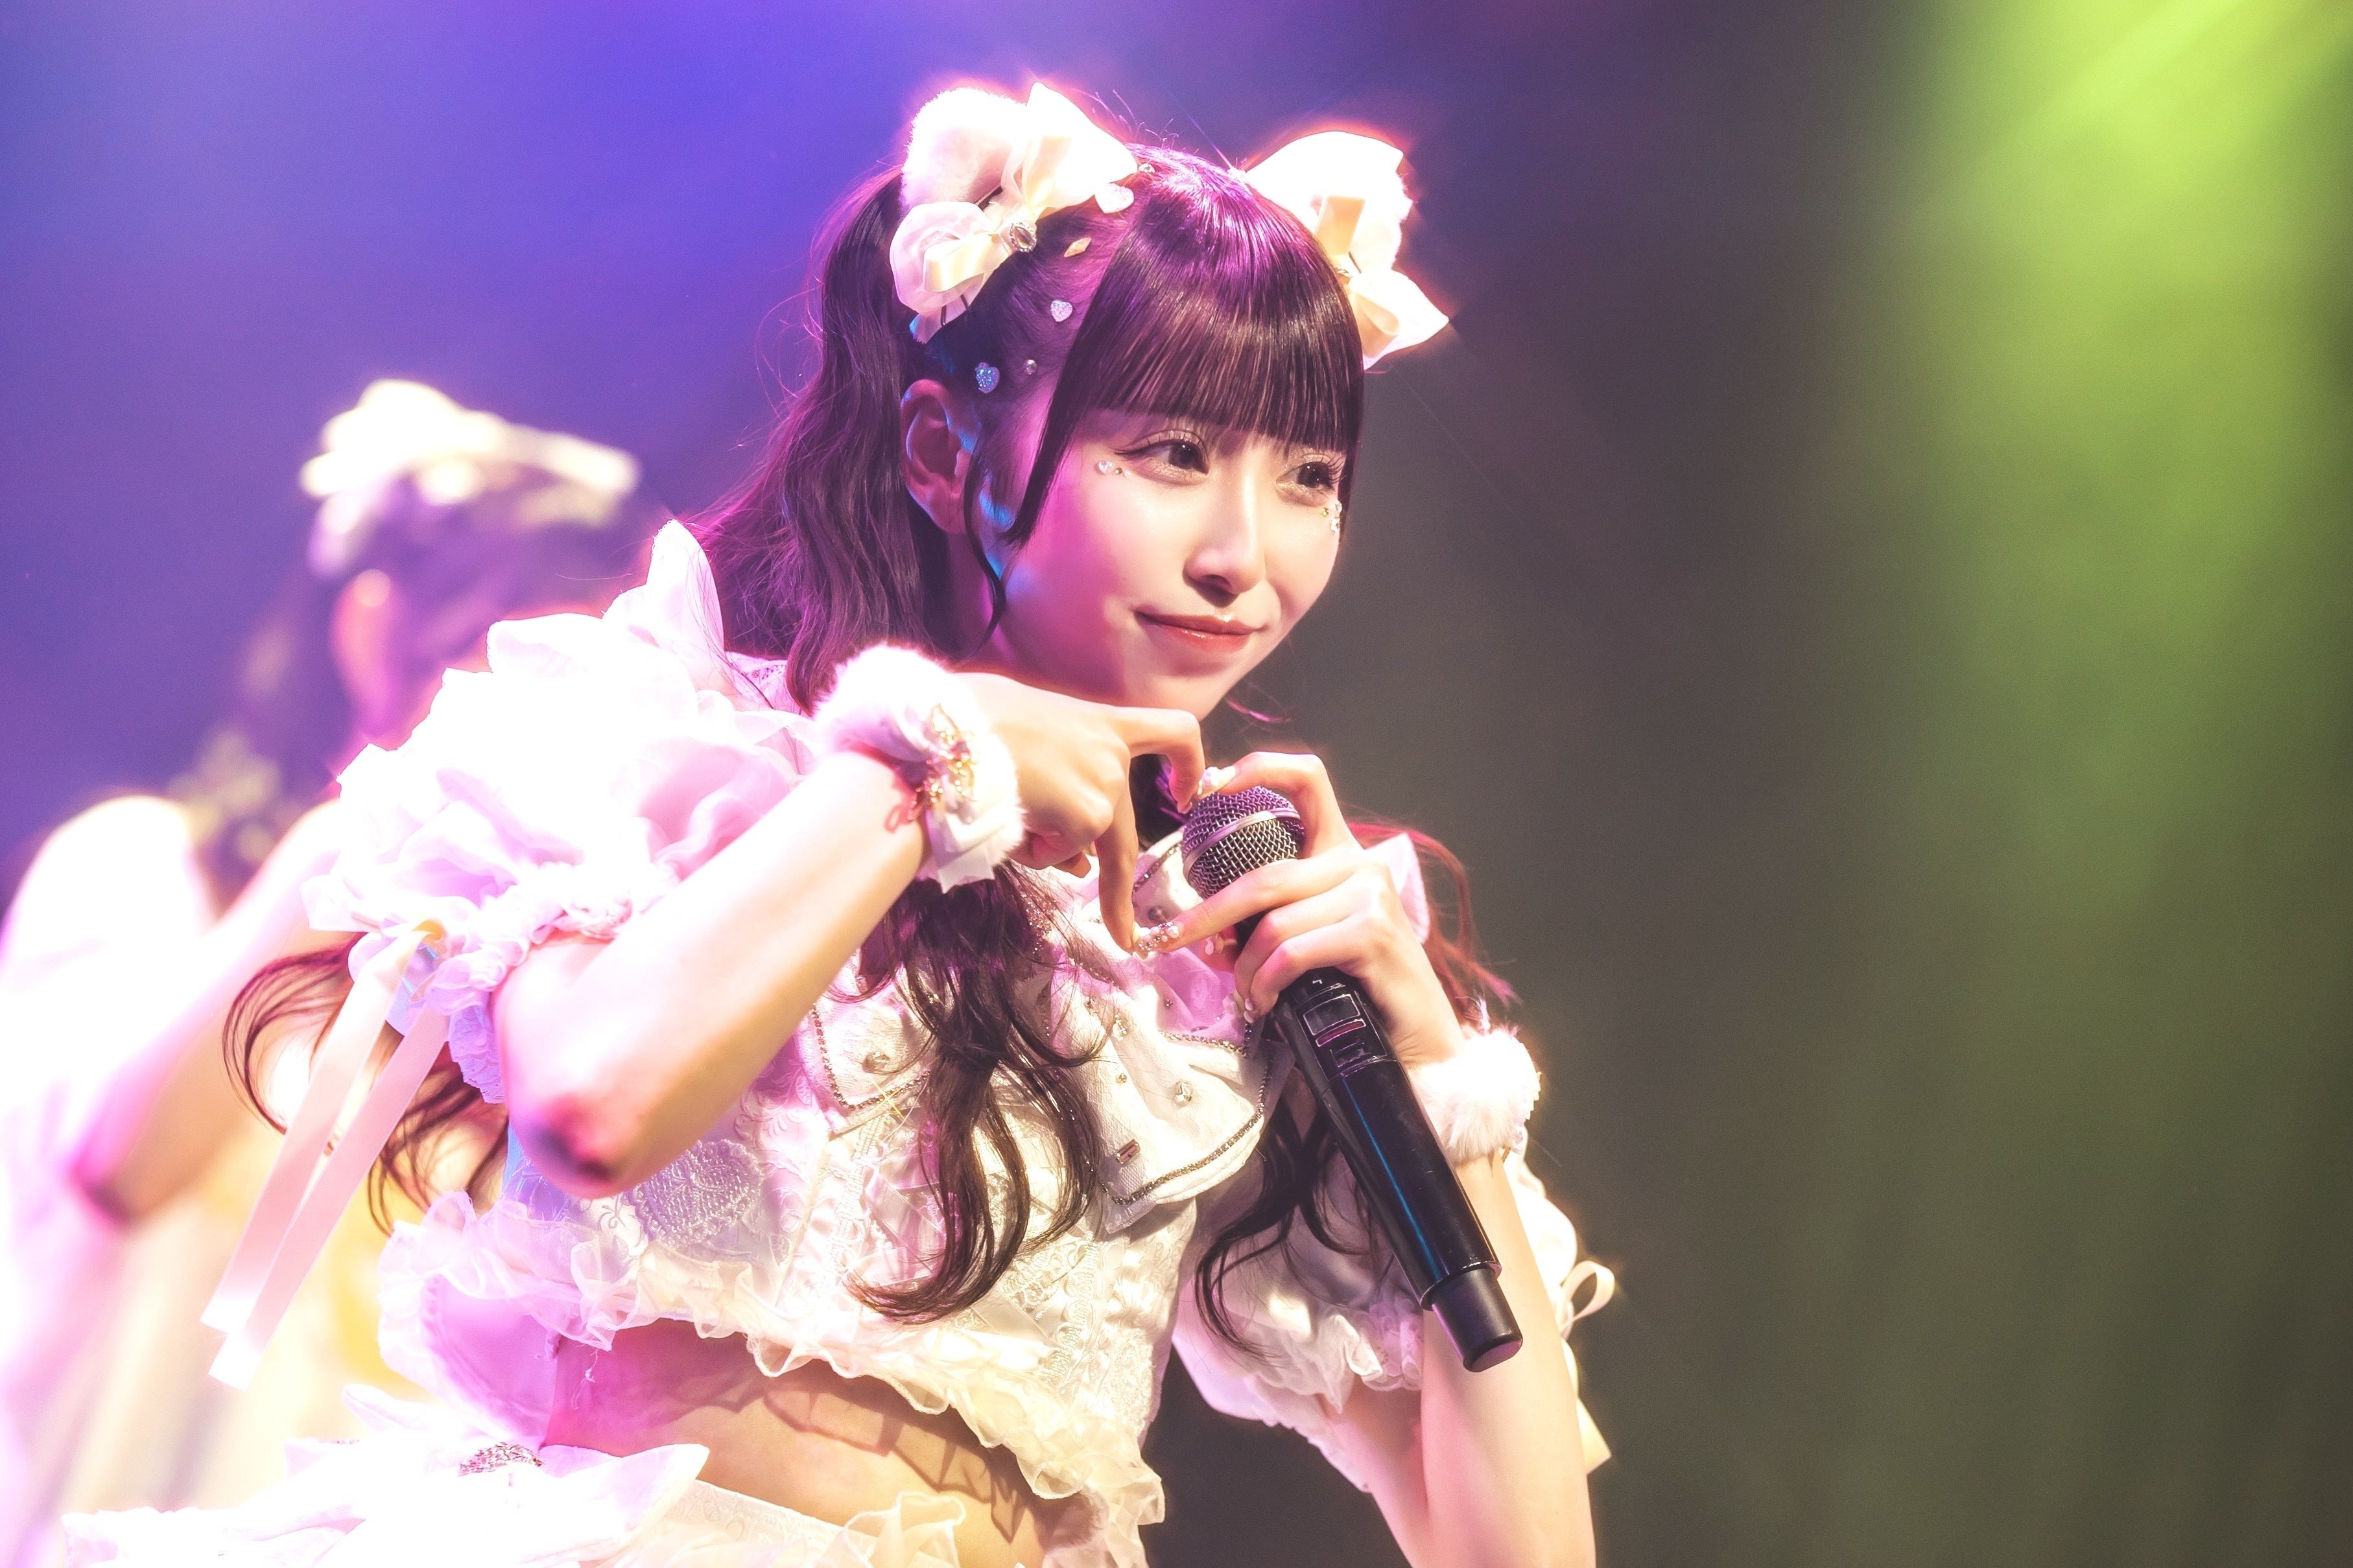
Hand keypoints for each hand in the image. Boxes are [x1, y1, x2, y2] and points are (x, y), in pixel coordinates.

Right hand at [960, 674, 1203, 950]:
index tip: (1185, 794)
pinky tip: (1001, 818)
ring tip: (999, 809)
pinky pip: (1057, 854)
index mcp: (1101, 723)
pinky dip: (1028, 851)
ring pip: (1079, 845)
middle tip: (1123, 935)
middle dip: (1118, 892)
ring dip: (1040, 847)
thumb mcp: (1024, 737)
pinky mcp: (1089, 816)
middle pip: (1124, 831)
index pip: (1171, 731)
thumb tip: (1082, 862)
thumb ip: (1057, 780)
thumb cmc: (968, 720)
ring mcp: (1105, 787)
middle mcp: (1112, 755)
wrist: (947, 733)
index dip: (1188, 764)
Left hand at [1142, 753, 1464, 1067]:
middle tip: (1166, 942)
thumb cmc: (1357, 989)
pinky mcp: (1372, 931)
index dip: (1257, 767)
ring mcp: (1370, 893)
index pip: (1306, 778)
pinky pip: (1291, 953)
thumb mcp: (1305, 943)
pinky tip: (1267, 1004)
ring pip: (1273, 923)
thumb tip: (1206, 939)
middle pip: (1263, 877)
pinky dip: (1267, 983)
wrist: (1417, 1037)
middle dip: (1206, 916)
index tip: (1206, 787)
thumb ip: (1264, 926)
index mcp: (1340, 853)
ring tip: (1248, 997)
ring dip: (1246, 970)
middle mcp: (1358, 862)